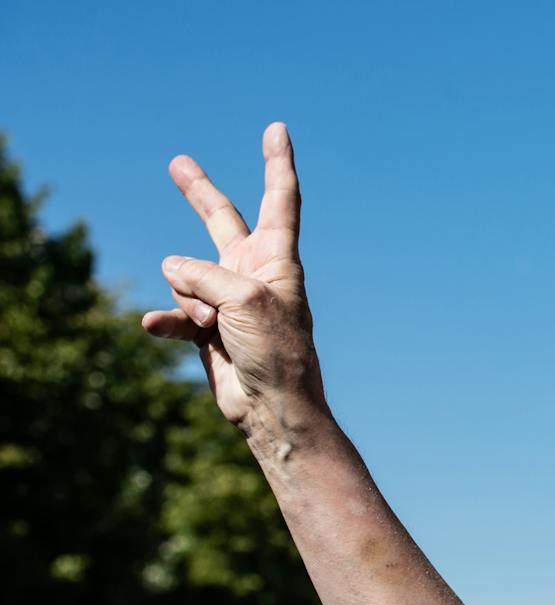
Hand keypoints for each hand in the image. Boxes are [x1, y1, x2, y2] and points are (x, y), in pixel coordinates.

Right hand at [141, 123, 324, 436]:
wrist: (272, 406)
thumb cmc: (275, 350)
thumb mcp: (244, 299)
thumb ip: (204, 273)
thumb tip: (171, 268)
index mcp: (277, 258)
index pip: (280, 199)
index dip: (276, 163)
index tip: (277, 130)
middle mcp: (251, 271)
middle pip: (221, 220)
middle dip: (199, 193)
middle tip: (178, 164)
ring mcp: (226, 297)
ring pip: (183, 274)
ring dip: (191, 300)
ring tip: (216, 327)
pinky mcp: (206, 326)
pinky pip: (172, 311)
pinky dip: (166, 319)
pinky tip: (155, 327)